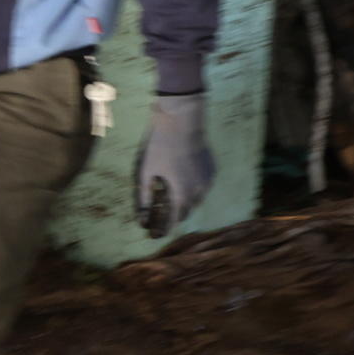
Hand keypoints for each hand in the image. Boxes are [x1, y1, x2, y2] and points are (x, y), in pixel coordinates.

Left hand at [136, 91, 213, 237]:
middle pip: (187, 211)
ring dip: (185, 200)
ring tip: (172, 195)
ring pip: (197, 198)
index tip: (157, 233)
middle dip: (175, 214)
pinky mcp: (212, 169)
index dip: (166, 228)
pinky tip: (183, 178)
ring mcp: (208, 180)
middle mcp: (200, 191)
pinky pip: (202, 185)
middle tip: (162, 214)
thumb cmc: (160, 146)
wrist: (182, 121)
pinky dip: (193, 187)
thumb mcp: (146, 172)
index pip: (175, 220)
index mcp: (183, 195)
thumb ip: (144, 197)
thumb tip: (141, 218)